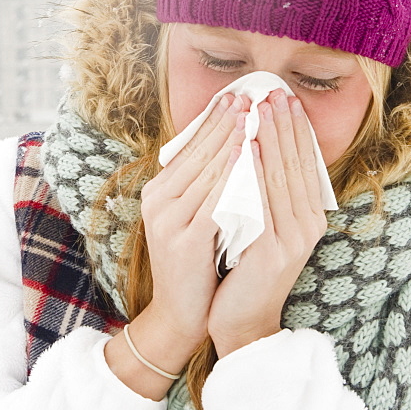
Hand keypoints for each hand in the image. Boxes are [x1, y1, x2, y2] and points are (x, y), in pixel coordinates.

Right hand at [138, 92, 246, 347]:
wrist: (182, 313)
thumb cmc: (195, 262)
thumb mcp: (193, 216)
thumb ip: (204, 183)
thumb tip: (230, 144)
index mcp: (159, 191)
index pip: (189, 146)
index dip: (214, 120)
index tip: (237, 96)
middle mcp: (158, 200)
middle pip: (197, 153)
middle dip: (225, 123)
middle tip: (249, 96)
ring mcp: (168, 220)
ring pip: (207, 172)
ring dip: (232, 142)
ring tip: (252, 117)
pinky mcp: (184, 240)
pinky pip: (215, 201)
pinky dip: (234, 178)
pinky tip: (249, 160)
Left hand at [208, 90, 327, 357]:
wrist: (241, 321)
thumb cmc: (245, 270)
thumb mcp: (261, 225)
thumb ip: (265, 193)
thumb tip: (258, 148)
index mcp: (307, 216)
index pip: (303, 163)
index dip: (295, 129)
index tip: (284, 98)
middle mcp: (307, 224)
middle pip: (296, 164)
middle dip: (285, 125)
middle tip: (275, 91)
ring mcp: (292, 237)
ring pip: (282, 177)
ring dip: (273, 138)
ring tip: (263, 108)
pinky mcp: (272, 249)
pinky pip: (264, 200)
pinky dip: (258, 170)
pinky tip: (251, 146)